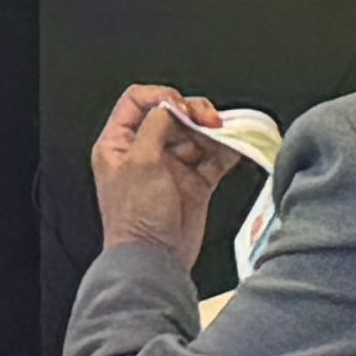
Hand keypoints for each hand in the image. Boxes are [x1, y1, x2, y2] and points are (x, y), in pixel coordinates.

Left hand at [89, 88, 241, 268]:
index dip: (161, 96)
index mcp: (119, 144)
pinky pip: (215, 157)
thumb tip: (171, 105)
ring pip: (198, 134)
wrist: (155, 259)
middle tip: (209, 120)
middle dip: (195, 113)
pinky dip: (228, 150)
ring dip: (215, 131)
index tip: (180, 106)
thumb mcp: (140, 162)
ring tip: (226, 134)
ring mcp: (171, 166)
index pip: (138, 101)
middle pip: (174, 114)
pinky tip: (236, 147)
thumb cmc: (135, 218)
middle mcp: (145, 151)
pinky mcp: (194, 182)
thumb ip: (156, 126)